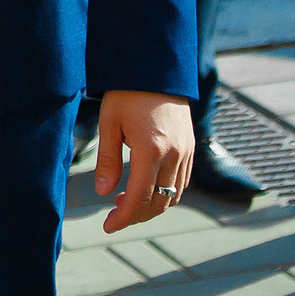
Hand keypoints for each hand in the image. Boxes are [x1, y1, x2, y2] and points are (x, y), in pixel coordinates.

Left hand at [95, 90, 193, 231]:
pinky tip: (146, 187)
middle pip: (159, 202)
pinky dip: (165, 193)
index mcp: (151, 151)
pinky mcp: (190, 147)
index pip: (139, 199)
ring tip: (125, 200)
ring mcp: (186, 152)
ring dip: (151, 205)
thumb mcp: (109, 123)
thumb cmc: (126, 93)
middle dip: (136, 215)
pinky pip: (182, 182)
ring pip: (173, 195)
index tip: (108, 226)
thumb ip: (107, 160)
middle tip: (114, 216)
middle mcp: (174, 156)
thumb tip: (104, 192)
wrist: (155, 68)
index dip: (124, 218)